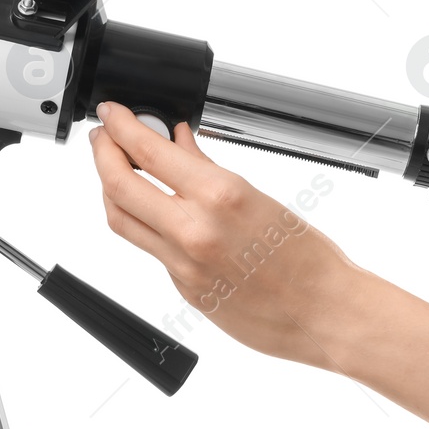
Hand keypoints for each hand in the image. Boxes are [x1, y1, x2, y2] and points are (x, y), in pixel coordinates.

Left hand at [88, 102, 360, 366]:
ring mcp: (184, 265)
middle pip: (118, 184)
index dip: (120, 126)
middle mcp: (194, 231)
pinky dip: (145, 224)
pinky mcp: (184, 289)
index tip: (112, 114)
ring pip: (122, 220)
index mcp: (220, 197)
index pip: (148, 151)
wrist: (325, 314)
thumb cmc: (309, 259)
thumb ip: (209, 172)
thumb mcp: (260, 199)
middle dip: (102, 152)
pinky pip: (150, 251)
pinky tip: (155, 213)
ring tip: (116, 171)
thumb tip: (179, 143)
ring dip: (111, 189)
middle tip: (103, 138)